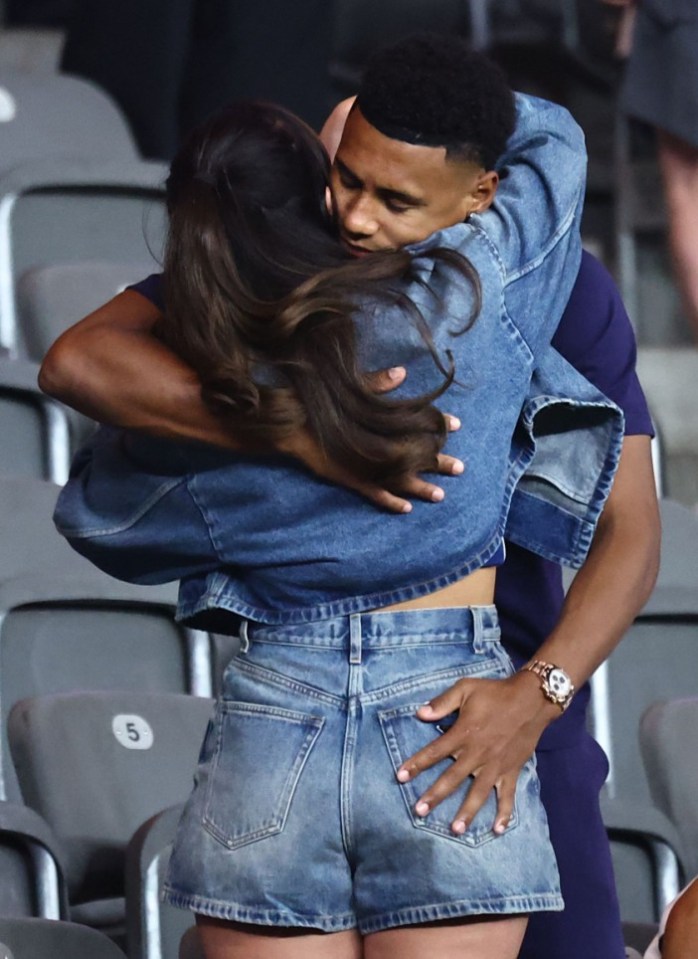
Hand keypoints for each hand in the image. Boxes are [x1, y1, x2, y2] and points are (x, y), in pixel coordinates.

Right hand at [281, 366, 463, 513]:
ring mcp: (366, 466)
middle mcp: (378, 447)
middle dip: (438, 462)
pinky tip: (406, 509)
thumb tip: (402, 373)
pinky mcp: (351, 479)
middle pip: (414, 456)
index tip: (457, 423)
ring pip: (399, 481)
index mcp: (381, 423)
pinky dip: (390, 502)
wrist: (292, 423)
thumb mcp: (350, 389)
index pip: (417, 422)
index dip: (437, 423)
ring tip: (440, 495)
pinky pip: (375, 494)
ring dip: (420, 488)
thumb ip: (377, 384)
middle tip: (460, 468)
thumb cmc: (321, 402)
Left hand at [396, 670, 558, 834]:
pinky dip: (504, 813)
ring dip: (466, 812)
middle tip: (419, 811)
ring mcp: (495, 765)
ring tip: (455, 829)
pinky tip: (497, 830)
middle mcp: (477, 754)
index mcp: (464, 733)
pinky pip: (507, 795)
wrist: (531, 699)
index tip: (400, 776)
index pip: (435, 751)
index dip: (417, 764)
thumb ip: (443, 702)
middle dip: (435, 795)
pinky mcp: (511, 770)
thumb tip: (419, 713)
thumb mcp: (466, 689)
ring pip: (478, 793)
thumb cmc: (495, 693)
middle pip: (452, 778)